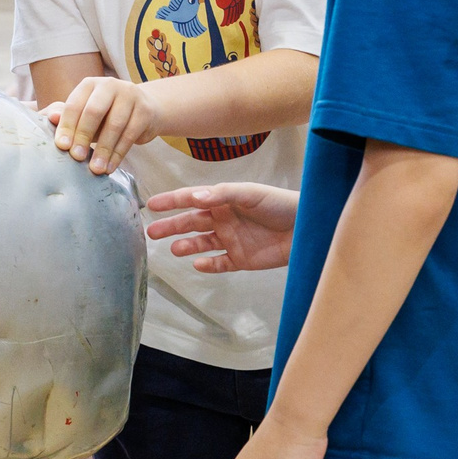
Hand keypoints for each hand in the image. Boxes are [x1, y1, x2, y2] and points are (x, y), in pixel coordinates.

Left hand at [44, 75, 157, 175]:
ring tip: (96, 169)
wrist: (145, 110)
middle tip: (77, 157)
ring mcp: (130, 95)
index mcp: (89, 85)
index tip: (62, 147)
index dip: (67, 126)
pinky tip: (110, 166)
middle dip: (83, 136)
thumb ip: (67, 117)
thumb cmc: (107, 114)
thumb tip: (50, 118)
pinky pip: (130, 134)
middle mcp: (109, 85)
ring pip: (114, 125)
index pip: (74, 104)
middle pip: (94, 111)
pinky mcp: (145, 110)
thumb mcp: (86, 114)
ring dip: (103, 150)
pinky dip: (119, 153)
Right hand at [144, 183, 297, 272]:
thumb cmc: (279, 203)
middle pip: (191, 222)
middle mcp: (224, 219)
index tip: (151, 205)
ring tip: (174, 249)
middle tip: (151, 233)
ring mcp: (232, 240)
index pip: (192, 199)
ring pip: (202, 243)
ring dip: (187, 246)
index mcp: (224, 199)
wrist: (307, 228)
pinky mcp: (242, 259)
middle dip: (172, 226)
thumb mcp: (250, 193)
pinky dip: (208, 265)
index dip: (171, 201)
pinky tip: (198, 264)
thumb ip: (222, 195)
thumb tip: (195, 197)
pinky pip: (220, 263)